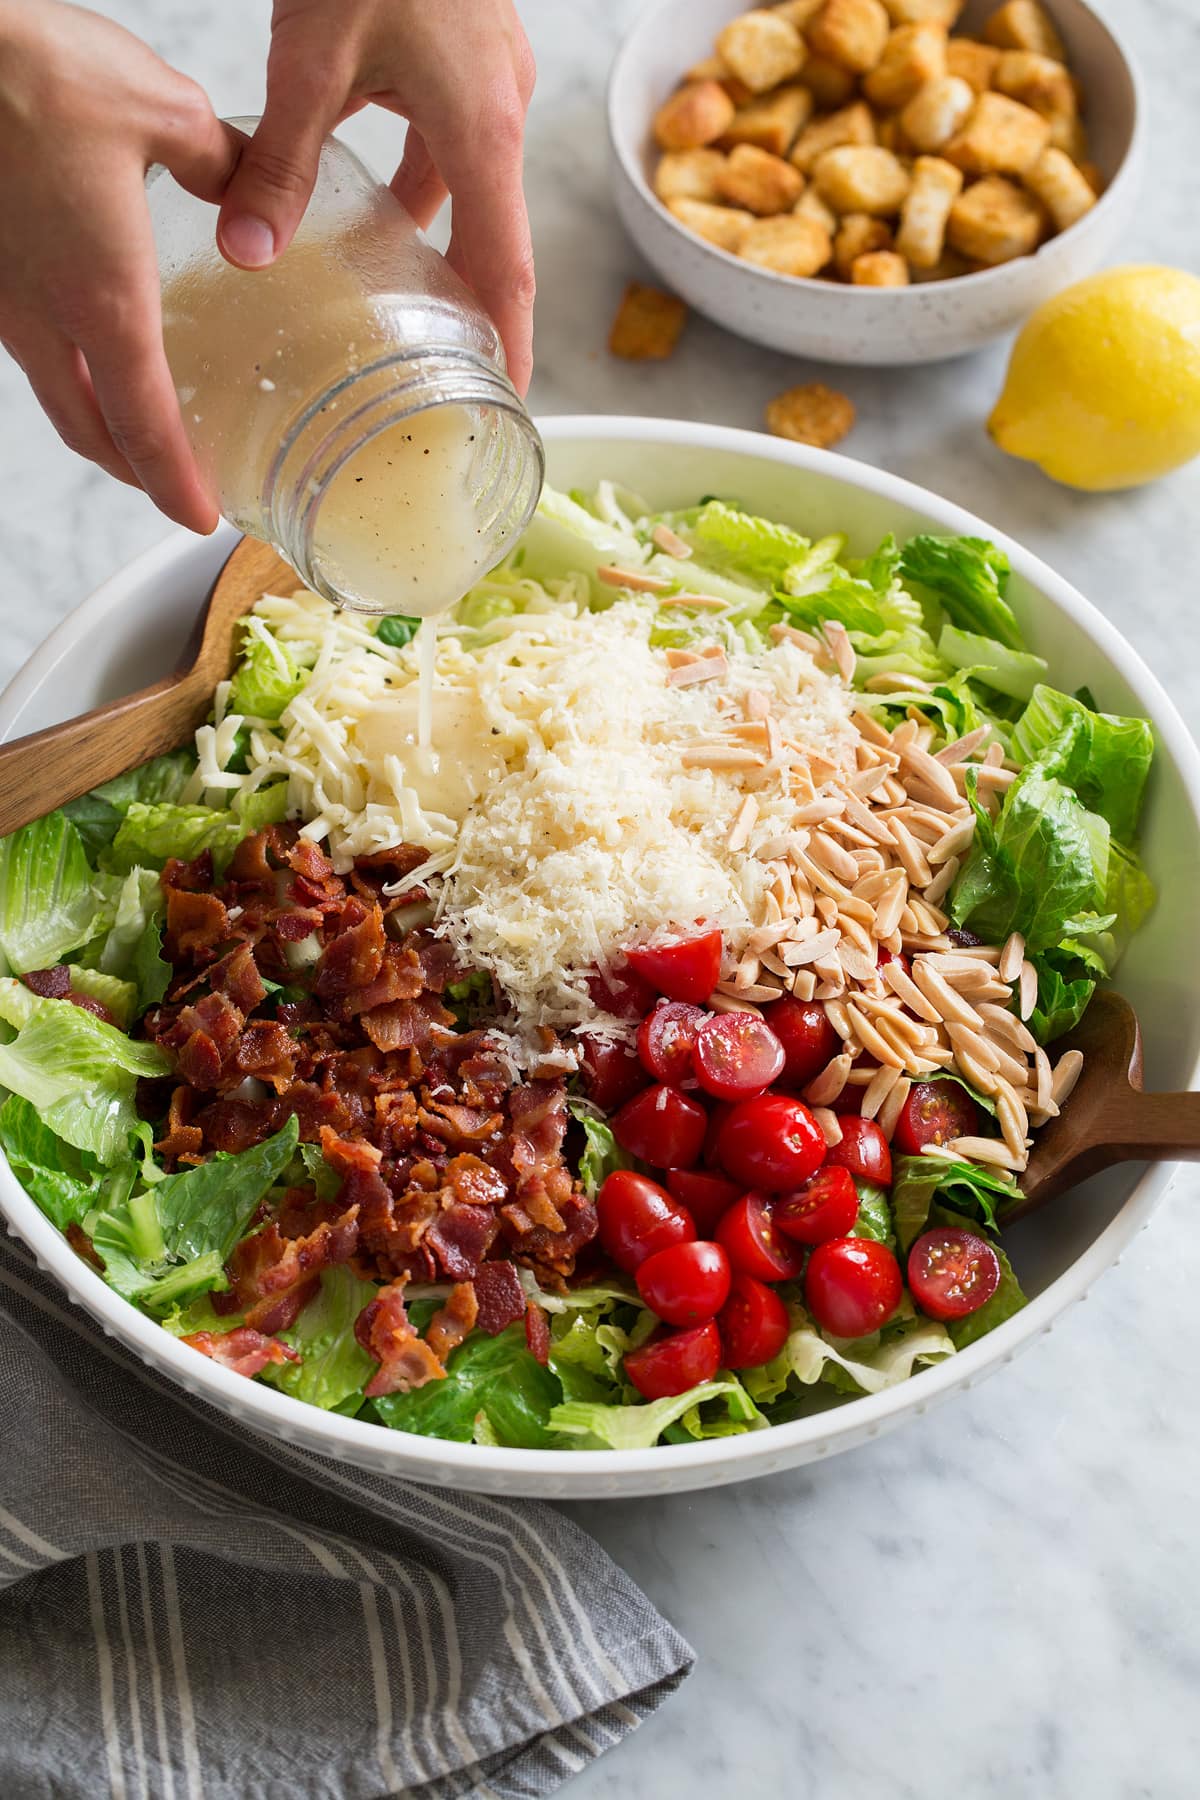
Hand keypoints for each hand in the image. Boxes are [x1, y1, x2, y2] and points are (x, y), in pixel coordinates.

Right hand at [0, 2, 237, 529]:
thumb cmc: (29, 70)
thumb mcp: (160, 110)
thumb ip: (219, 162)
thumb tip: (247, 188)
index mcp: (101, 299)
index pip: (145, 426)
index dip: (175, 484)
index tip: (200, 518)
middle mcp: (43, 315)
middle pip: (90, 431)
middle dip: (135, 473)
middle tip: (176, 489)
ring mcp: (4, 297)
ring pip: (54, 392)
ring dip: (99, 425)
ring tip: (141, 430)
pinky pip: (30, 346)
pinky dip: (69, 371)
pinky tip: (92, 343)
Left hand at [219, 0, 536, 392]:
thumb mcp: (312, 58)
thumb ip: (279, 162)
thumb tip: (248, 254)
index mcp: (481, 133)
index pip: (507, 272)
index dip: (509, 346)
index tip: (507, 403)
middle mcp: (499, 114)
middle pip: (497, 238)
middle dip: (473, 308)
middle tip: (451, 373)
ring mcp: (490, 81)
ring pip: (468, 186)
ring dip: (436, 238)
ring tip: (396, 293)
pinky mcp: (468, 54)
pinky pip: (452, 140)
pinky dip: (420, 178)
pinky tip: (369, 191)